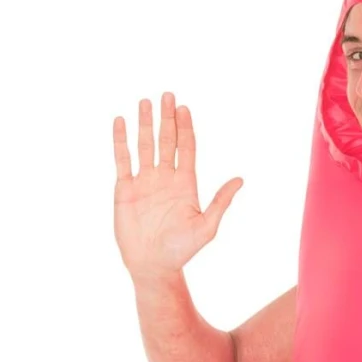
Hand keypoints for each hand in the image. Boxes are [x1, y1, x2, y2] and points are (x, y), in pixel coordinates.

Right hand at [113, 92, 241, 283]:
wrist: (153, 266)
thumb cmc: (181, 250)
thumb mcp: (206, 226)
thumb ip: (221, 202)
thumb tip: (240, 179)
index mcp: (185, 183)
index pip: (186, 148)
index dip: (185, 128)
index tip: (184, 108)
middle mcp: (165, 178)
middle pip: (166, 141)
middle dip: (166, 118)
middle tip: (167, 95)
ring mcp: (144, 181)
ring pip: (144, 145)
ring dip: (144, 124)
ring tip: (145, 102)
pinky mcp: (125, 188)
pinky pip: (122, 159)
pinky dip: (121, 141)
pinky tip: (121, 122)